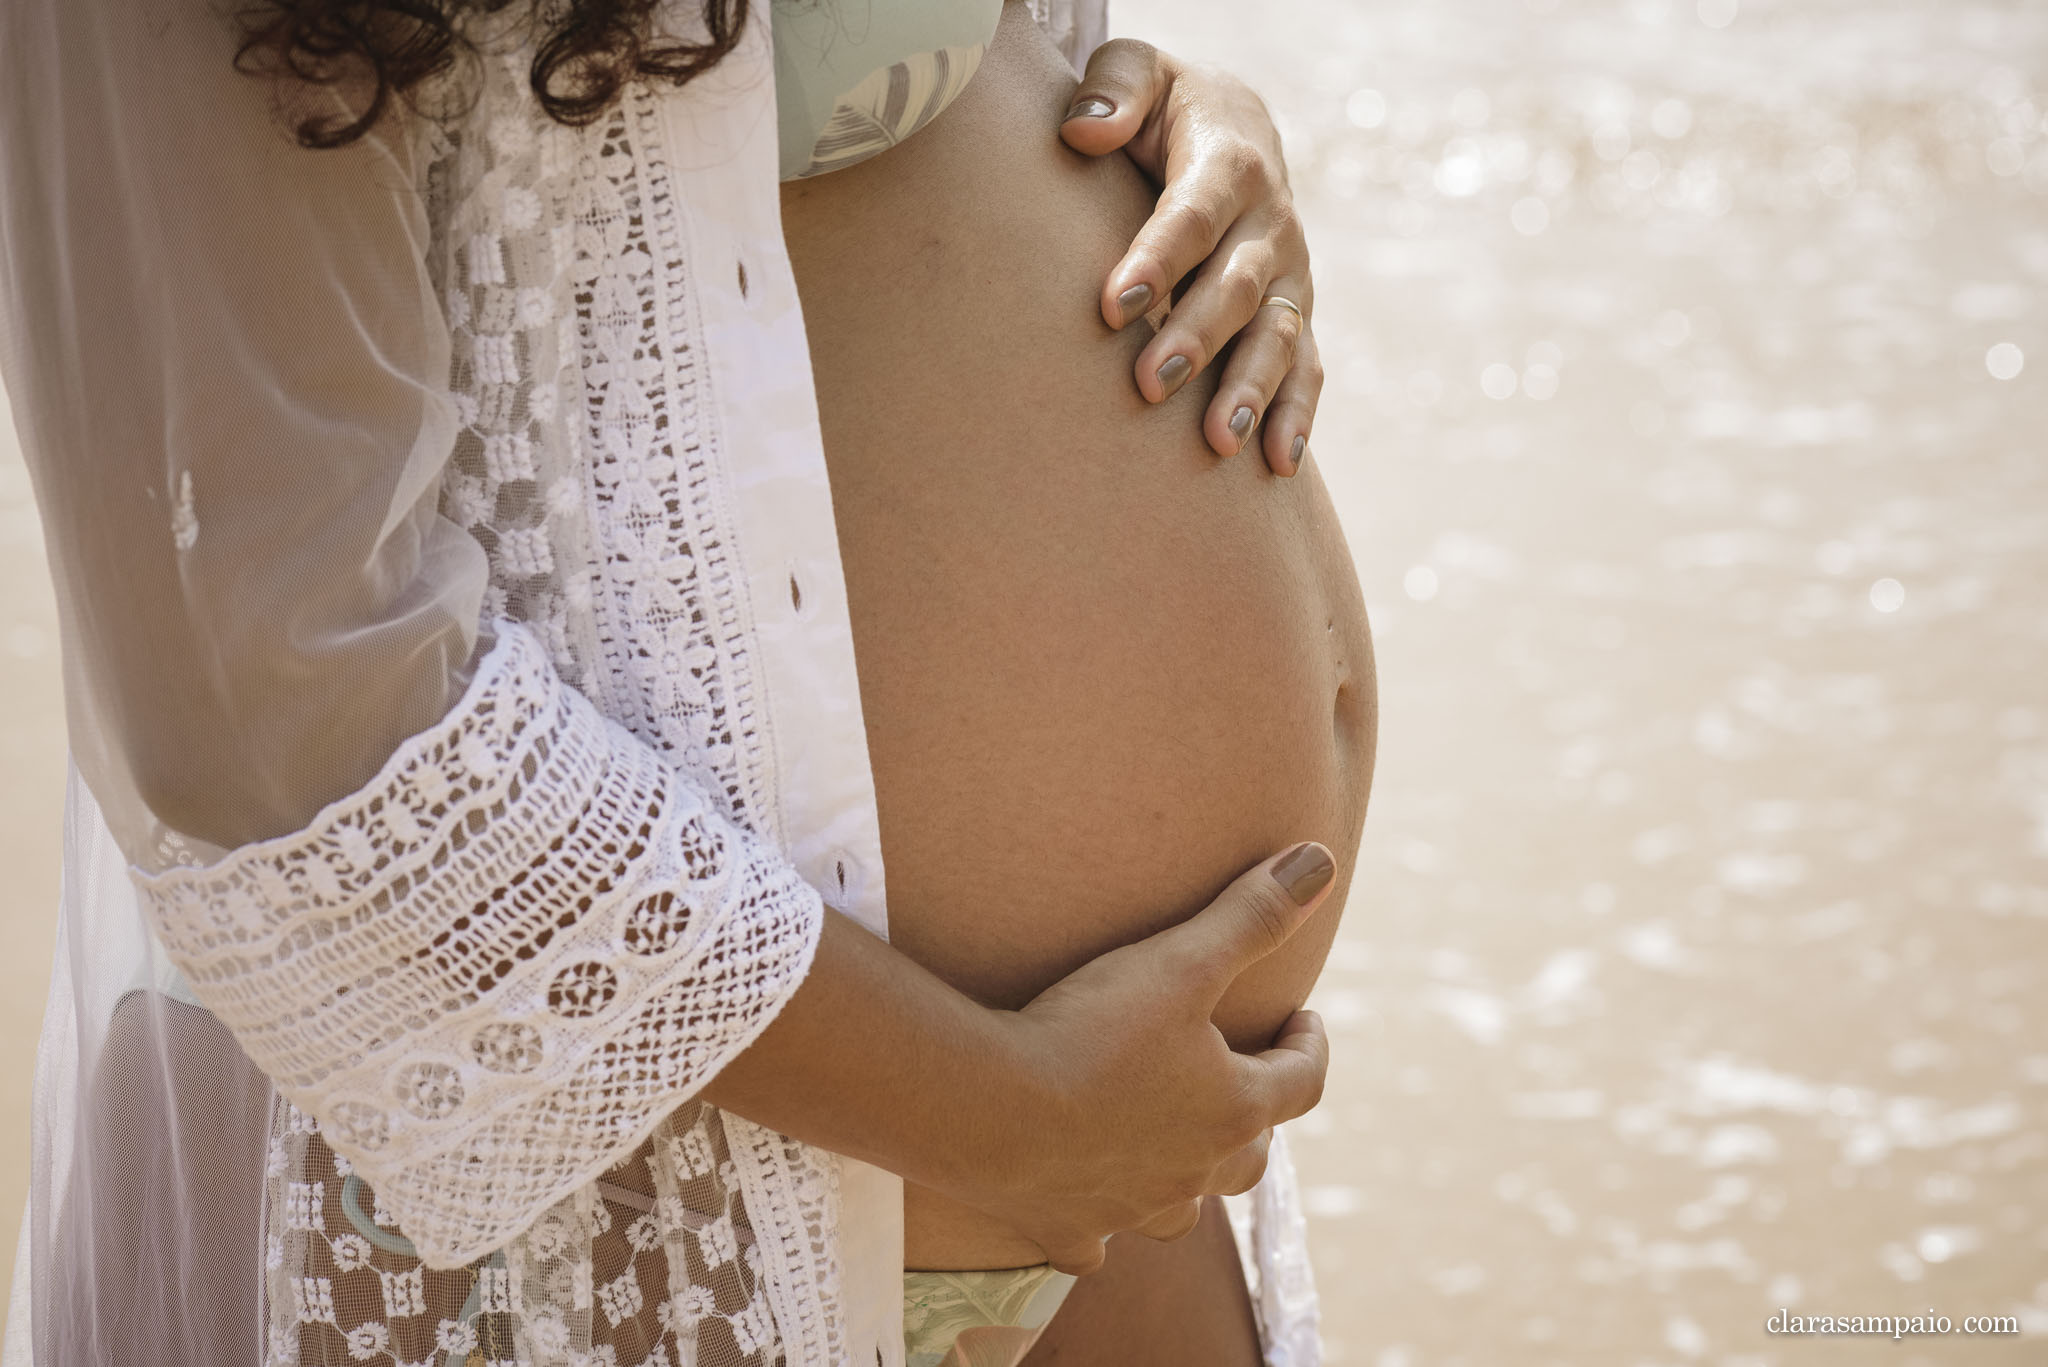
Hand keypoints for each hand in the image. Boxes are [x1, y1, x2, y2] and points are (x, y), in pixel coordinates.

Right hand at [968, 842, 1336, 1274]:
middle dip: (1253, 1118)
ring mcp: (1129, 1211)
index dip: (1308, 1045)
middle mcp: (1194, 1174)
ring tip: (1173, 1146)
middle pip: (1250, 1157)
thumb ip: (1252, 914)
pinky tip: (1090, 1216)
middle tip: (1240, 1078)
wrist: (988, 1110)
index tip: (1303, 1017)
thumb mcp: (1180, 960)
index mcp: (1233, 1111)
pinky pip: (1096, 1244)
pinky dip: (1100, 1229)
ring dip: (1187, 1179)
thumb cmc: (1091, 1032)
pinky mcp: (1066, 1231)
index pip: (1303, 1081)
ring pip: (1182, 1209)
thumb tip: (1321, 862)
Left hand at [1061, 42, 1322, 477]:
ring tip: (1219, 440)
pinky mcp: (1294, 316)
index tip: (1113, 303)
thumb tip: (1086, 131)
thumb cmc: (1164, 109)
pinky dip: (1295, 416)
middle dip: (1195, 336)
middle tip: (1149, 383)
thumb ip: (1113, 88)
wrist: (1233, 130)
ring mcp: (1289, 276)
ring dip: (1250, 389)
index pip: (1193, 214)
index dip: (1157, 258)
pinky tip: (1275, 464)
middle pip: (1236, 287)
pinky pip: (1305, 370)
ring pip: (1277, 337)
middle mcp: (1271, 223)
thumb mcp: (1138, 72)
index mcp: (1230, 162)